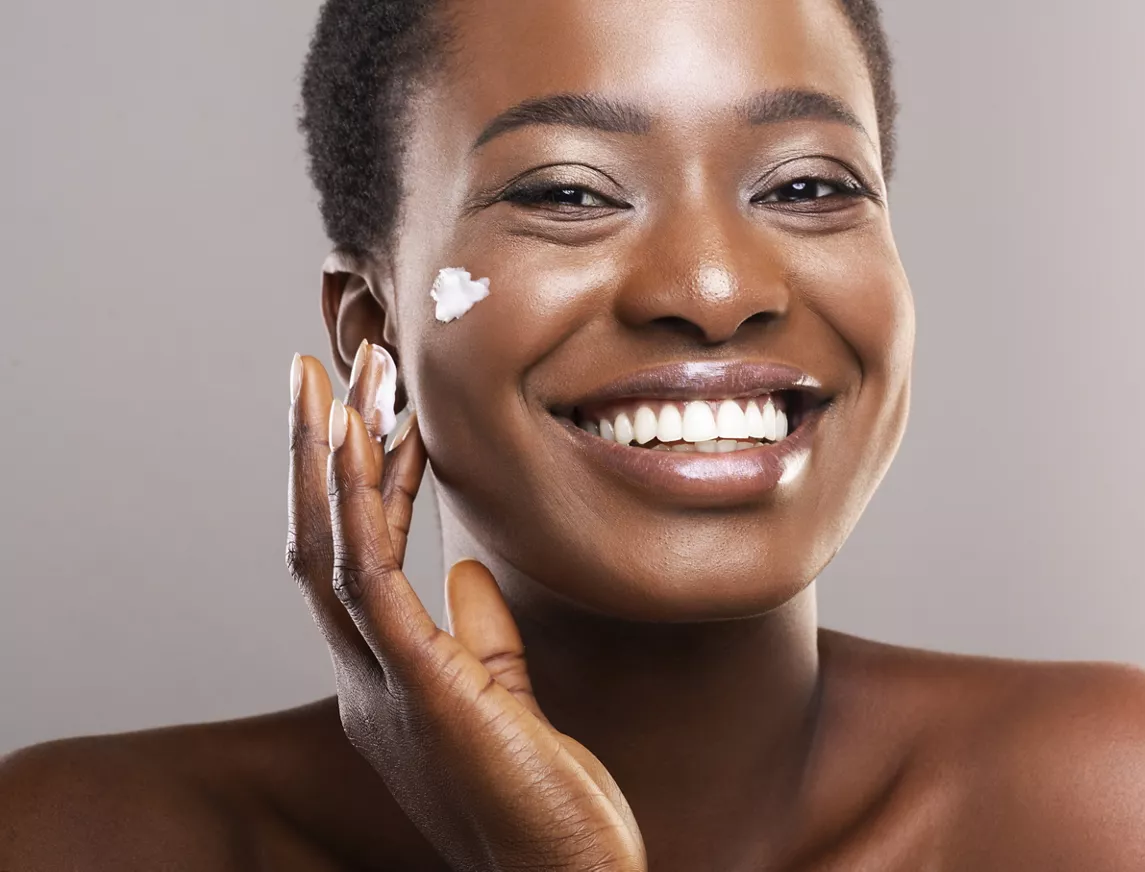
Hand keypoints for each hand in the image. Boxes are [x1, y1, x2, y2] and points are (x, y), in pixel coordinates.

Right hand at [286, 343, 645, 871]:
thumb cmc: (543, 804)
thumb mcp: (507, 702)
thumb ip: (480, 637)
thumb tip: (463, 572)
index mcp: (388, 681)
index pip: (353, 563)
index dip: (350, 485)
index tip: (365, 413)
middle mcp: (368, 680)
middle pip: (320, 543)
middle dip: (320, 453)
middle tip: (322, 369)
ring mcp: (385, 685)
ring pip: (331, 548)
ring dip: (330, 458)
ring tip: (334, 378)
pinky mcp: (421, 688)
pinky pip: (373, 580)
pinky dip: (361, 505)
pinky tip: (363, 441)